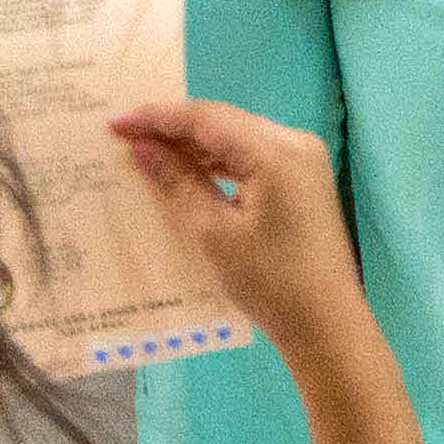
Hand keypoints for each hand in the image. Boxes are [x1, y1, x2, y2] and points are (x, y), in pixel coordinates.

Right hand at [106, 98, 377, 353]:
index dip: (158, 118)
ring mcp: (303, 161)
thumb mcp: (213, 233)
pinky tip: (190, 172)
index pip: (206, 118)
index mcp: (275, 150)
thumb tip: (143, 147)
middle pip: (224, 122)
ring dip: (195, 145)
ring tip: (150, 152)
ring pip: (238, 138)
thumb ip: (178, 182)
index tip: (116, 122)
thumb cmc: (268, 282)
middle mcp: (294, 142)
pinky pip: (253, 157)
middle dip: (174, 128)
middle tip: (127, 135)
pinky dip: (220, 162)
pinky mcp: (303, 181)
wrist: (326, 325)